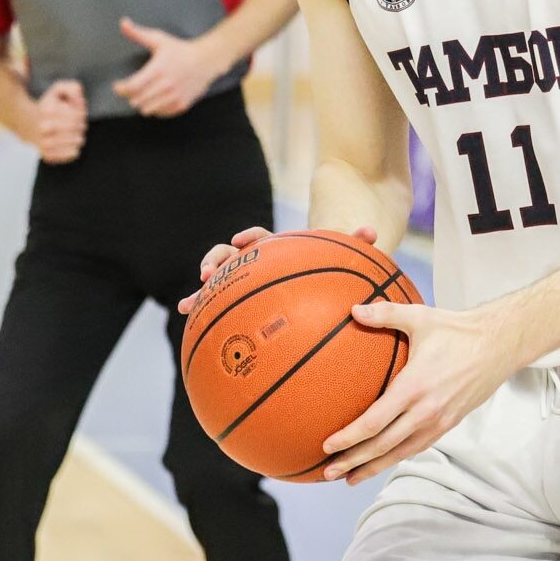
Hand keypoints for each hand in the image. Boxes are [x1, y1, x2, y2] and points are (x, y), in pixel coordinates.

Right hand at [26, 79, 85, 162]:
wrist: (27, 124)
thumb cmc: (49, 106)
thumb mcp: (58, 90)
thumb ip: (72, 88)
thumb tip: (79, 100)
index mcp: (48, 111)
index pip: (78, 114)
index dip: (81, 112)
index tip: (76, 112)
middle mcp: (44, 128)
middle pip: (80, 128)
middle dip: (81, 124)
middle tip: (76, 123)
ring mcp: (45, 144)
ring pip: (78, 141)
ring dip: (79, 135)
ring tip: (72, 132)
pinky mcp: (48, 156)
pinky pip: (74, 153)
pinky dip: (75, 147)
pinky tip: (68, 142)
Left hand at [112, 17, 224, 116]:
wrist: (206, 60)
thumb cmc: (181, 50)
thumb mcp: (159, 39)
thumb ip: (137, 33)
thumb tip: (123, 23)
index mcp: (158, 69)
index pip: (132, 86)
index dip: (120, 88)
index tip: (117, 86)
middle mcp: (166, 85)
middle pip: (137, 100)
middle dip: (131, 95)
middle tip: (132, 88)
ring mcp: (174, 97)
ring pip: (147, 109)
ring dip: (142, 103)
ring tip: (144, 93)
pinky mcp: (181, 105)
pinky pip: (160, 113)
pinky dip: (155, 108)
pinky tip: (157, 98)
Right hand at [177, 224, 379, 314]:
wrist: (316, 290)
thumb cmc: (327, 274)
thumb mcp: (339, 261)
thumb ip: (353, 245)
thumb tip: (372, 232)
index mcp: (275, 252)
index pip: (259, 238)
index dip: (249, 238)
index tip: (241, 241)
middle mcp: (253, 266)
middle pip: (227, 256)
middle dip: (214, 261)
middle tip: (207, 274)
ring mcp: (243, 286)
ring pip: (216, 284)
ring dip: (199, 291)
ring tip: (188, 304)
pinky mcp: (238, 307)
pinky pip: (217, 313)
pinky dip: (201, 317)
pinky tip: (190, 328)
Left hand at [319, 301, 516, 485]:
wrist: (499, 346)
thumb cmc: (457, 330)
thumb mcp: (420, 317)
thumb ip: (385, 314)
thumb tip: (353, 310)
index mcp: (415, 387)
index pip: (375, 422)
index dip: (350, 438)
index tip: (327, 446)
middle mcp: (426, 410)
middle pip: (384, 446)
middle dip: (354, 461)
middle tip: (328, 472)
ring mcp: (439, 421)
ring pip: (401, 453)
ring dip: (373, 466)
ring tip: (350, 478)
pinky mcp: (449, 424)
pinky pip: (417, 447)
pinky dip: (396, 457)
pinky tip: (382, 459)